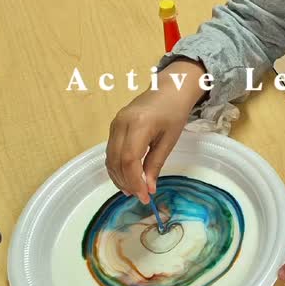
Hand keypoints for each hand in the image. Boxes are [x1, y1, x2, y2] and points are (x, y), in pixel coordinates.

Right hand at [106, 62, 205, 202]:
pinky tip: (126, 177)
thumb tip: (148, 188)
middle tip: (140, 196)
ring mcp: (115, 124)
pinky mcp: (113, 126)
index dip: (135, 181)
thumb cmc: (174, 112)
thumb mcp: (169, 140)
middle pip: (116, 160)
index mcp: (138, 124)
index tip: (145, 196)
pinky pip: (111, 151)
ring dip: (119, 177)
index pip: (129, 160)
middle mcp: (121, 123)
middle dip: (127, 182)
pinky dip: (117, 167)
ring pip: (110, 158)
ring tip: (133, 190)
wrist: (168, 89)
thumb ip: (156, 164)